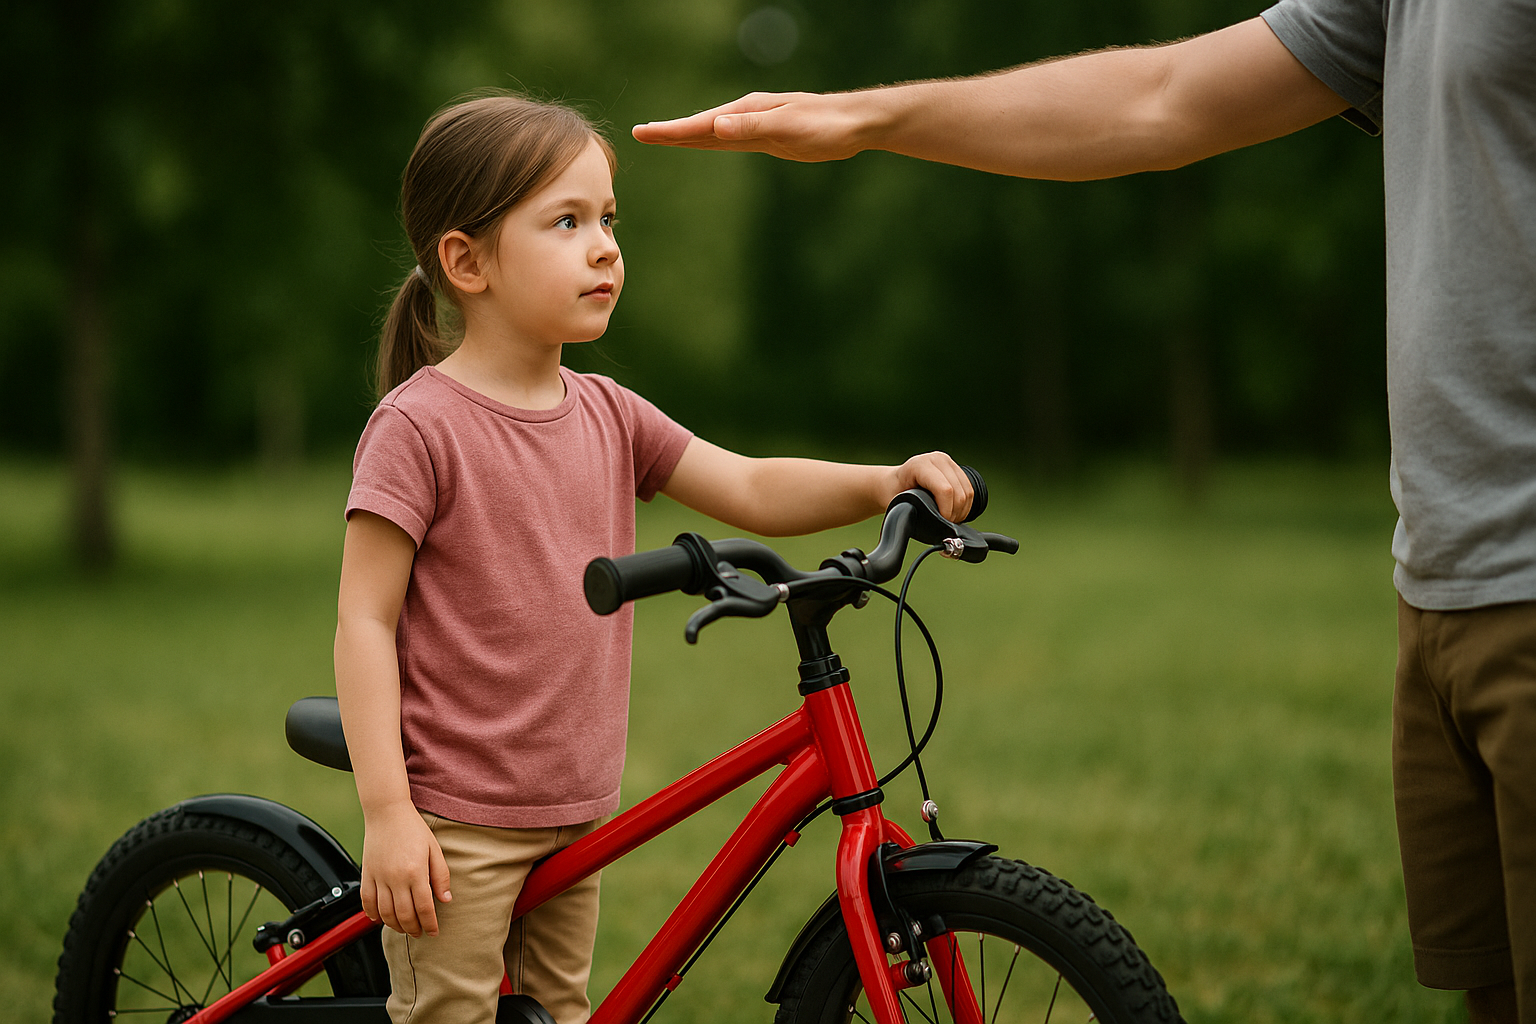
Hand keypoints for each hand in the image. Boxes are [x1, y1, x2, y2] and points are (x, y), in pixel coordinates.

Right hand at [359, 802, 451, 937]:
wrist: (387, 812)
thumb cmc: (413, 828)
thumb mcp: (434, 849)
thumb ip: (441, 875)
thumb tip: (445, 899)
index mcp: (415, 871)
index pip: (424, 907)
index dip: (430, 924)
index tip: (434, 932)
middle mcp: (395, 877)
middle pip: (404, 915)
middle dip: (413, 929)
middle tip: (419, 933)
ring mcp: (378, 877)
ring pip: (384, 913)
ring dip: (395, 925)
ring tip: (404, 928)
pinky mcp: (366, 874)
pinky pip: (366, 902)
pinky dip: (372, 915)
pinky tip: (380, 919)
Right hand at [632, 91, 868, 161]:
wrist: (854, 124)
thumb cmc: (824, 124)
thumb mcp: (787, 127)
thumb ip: (750, 127)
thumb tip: (716, 125)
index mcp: (747, 111)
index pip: (701, 124)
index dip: (671, 131)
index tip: (644, 133)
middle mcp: (747, 116)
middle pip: (701, 127)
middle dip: (671, 132)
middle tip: (641, 134)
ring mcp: (756, 126)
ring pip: (714, 134)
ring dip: (689, 137)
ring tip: (663, 138)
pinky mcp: (768, 139)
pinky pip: (731, 142)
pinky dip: (713, 142)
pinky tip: (707, 143)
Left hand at [893, 452, 972, 521]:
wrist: (894, 483)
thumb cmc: (893, 493)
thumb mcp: (899, 503)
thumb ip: (914, 511)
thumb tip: (931, 527)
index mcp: (920, 465)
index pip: (945, 490)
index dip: (947, 511)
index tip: (940, 522)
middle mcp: (936, 459)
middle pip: (959, 492)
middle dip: (955, 513)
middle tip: (945, 524)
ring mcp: (948, 462)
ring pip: (967, 491)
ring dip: (962, 510)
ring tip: (950, 520)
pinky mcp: (955, 468)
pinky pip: (969, 489)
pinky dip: (966, 505)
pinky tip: (956, 512)